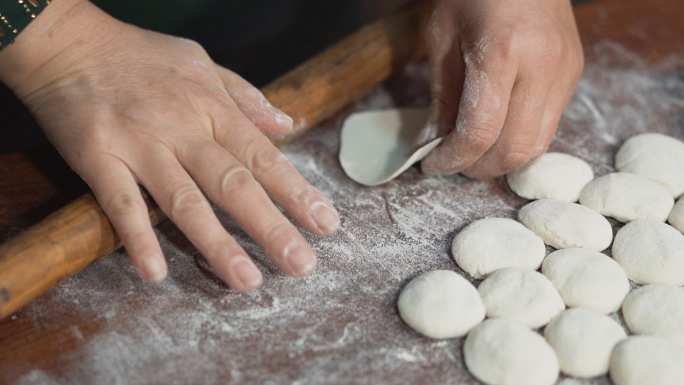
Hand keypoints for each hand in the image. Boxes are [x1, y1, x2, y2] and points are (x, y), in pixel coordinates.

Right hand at [0, 1, 339, 289]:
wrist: (68, 41)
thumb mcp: (203, 63)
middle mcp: (183, 128)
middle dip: (271, 226)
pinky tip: (156, 272)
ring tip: (247, 280)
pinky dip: (138, 237)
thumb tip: (287, 123)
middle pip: (234, 183)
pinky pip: (120, 203)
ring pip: (185, 200)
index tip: (325, 224)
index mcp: (212, 107)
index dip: (296, 192)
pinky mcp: (98, 157)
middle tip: (301, 264)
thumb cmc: (141, 55)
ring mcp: (140, 144)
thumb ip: (245, 96)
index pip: (263, 156)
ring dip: (217, 242)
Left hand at [417, 0, 583, 177]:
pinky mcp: (574, 73)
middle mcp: (542, 66)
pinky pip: (548, 126)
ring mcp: (564, 71)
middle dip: (477, 168)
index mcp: (501, 53)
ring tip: (472, 151)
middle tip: (451, 162)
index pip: (480, 133)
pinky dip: (519, 139)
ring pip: (537, 146)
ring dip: (500, 160)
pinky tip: (496, 129)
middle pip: (514, 150)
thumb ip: (441, 97)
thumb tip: (432, 144)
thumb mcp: (442, 38)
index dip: (452, 159)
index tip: (431, 164)